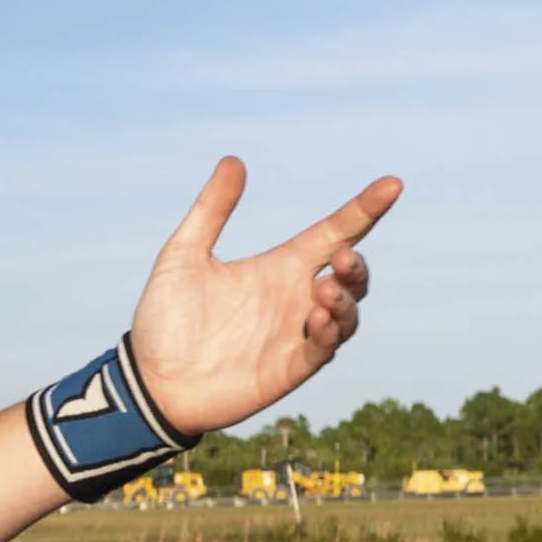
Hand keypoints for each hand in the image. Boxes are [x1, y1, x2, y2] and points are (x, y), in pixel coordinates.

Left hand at [128, 158, 403, 433]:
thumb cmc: (163, 320)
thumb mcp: (182, 256)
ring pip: (348, 313)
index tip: (392, 184)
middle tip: (342, 257)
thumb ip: (210, 210)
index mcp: (279, 267)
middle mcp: (294, 299)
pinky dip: (330, 331)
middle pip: (352, 276)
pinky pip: (325, 348)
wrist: (150, 381)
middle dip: (358, 265)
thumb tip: (233, 160)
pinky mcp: (289, 369)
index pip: (334, 232)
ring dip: (347, 299)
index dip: (364, 209)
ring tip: (324, 289)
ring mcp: (295, 335)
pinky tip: (317, 317)